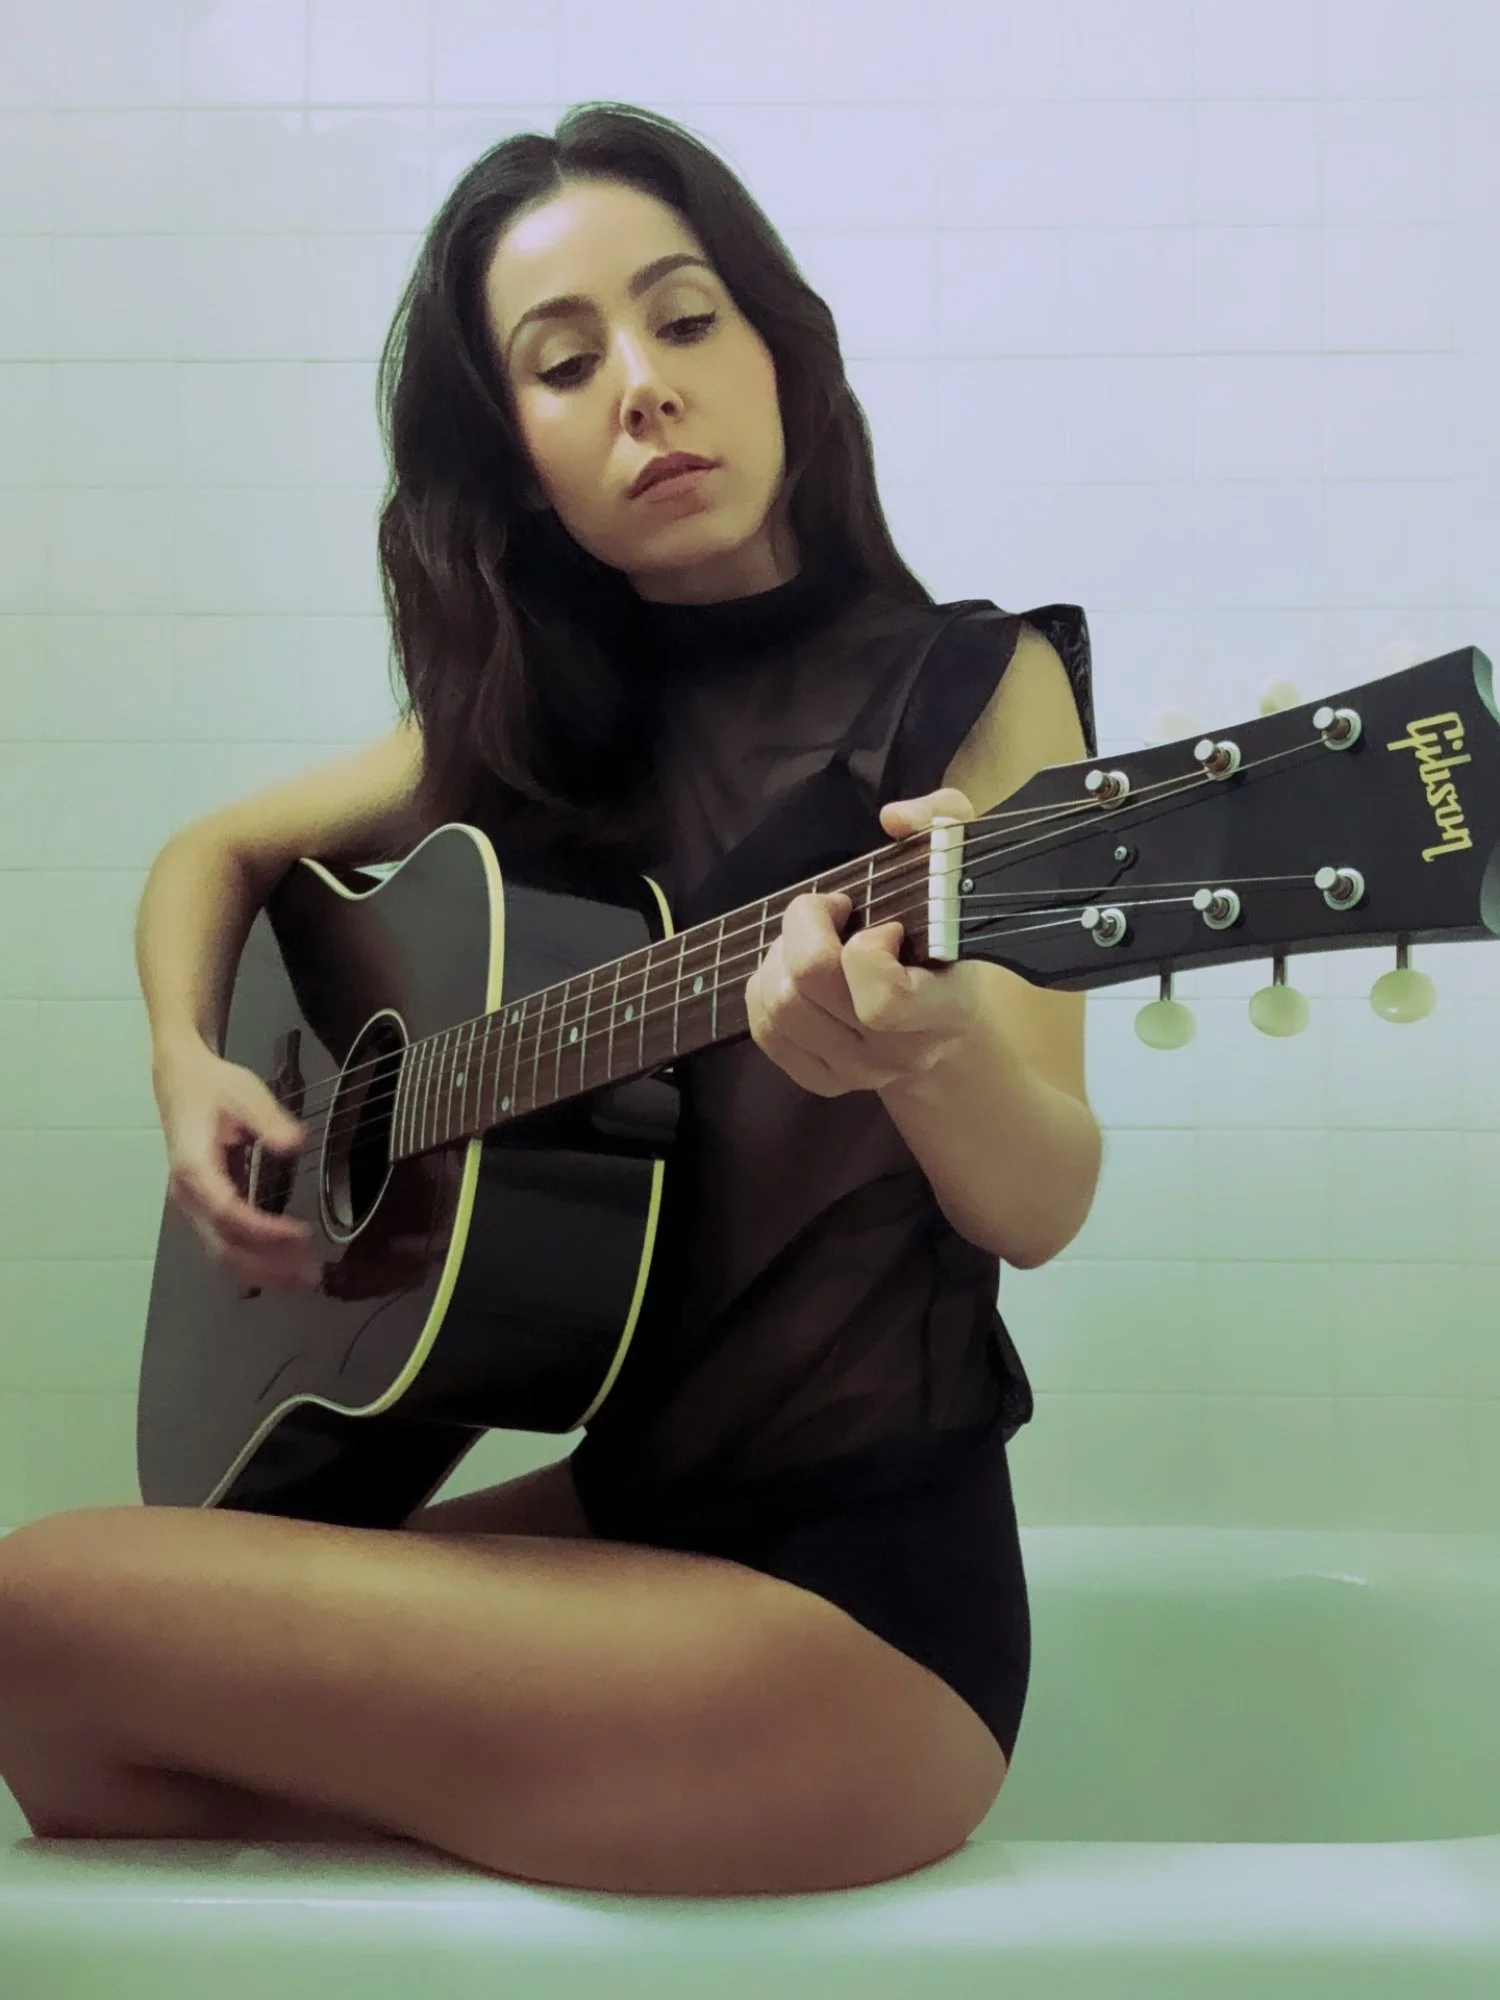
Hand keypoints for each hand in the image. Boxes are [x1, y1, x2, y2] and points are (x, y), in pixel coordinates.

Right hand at [153, 1040, 322, 1292]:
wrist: (180, 1081)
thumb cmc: (213, 1087)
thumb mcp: (245, 1093)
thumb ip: (270, 1120)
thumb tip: (294, 1144)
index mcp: (194, 1168)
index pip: (228, 1212)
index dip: (264, 1231)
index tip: (302, 1235)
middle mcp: (188, 1196)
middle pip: (223, 1246)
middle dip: (268, 1266)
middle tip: (312, 1274)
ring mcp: (192, 1206)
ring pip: (222, 1253)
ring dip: (263, 1271)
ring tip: (305, 1277)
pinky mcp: (202, 1208)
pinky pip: (224, 1244)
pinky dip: (253, 1261)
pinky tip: (284, 1266)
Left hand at [744, 785, 991, 1097]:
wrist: (947, 1026)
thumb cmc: (950, 934)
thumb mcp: (960, 866)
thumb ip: (942, 821)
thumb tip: (894, 819)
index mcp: (946, 1010)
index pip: (884, 998)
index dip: (865, 949)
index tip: (883, 923)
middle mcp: (902, 1053)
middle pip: (810, 987)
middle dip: (804, 927)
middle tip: (830, 909)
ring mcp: (859, 1073)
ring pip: (779, 1006)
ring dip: (780, 955)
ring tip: (811, 937)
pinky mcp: (823, 1082)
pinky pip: (765, 1031)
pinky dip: (765, 988)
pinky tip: (794, 970)